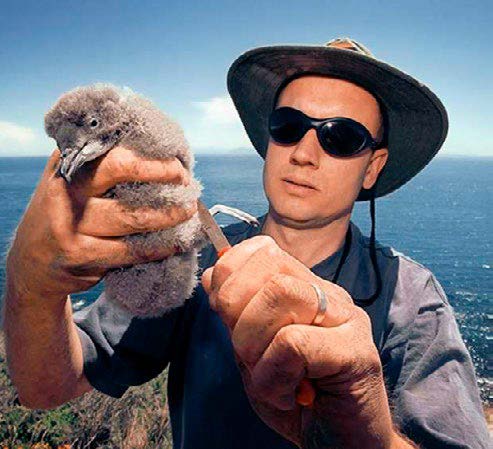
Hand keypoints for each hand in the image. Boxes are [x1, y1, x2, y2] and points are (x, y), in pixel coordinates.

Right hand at [5, 146, 196, 301]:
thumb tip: (161, 157)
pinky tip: (174, 243)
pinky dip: (158, 247)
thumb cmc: (69, 212)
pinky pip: (130, 250)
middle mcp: (65, 186)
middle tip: (187, 184)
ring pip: (133, 215)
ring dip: (169, 214)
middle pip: (122, 169)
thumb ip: (105, 165)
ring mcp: (69, 221)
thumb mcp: (76, 181)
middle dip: (163, 174)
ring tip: (188, 212)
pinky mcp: (78, 253)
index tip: (177, 163)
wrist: (32, 259)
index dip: (152, 156)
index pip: (115, 148)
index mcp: (69, 162)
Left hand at [201, 236, 398, 448]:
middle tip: (247, 353)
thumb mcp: (251, 352)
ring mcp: (347, 319)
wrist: (339, 446)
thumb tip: (211, 274)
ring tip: (269, 376)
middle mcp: (329, 295)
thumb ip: (234, 315)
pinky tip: (289, 396)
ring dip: (253, 343)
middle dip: (236, 309)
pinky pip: (293, 343)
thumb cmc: (295, 397)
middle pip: (269, 265)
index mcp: (305, 289)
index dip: (231, 273)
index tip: (224, 314)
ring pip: (279, 294)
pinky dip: (273, 376)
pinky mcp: (358, 350)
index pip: (263, 249)